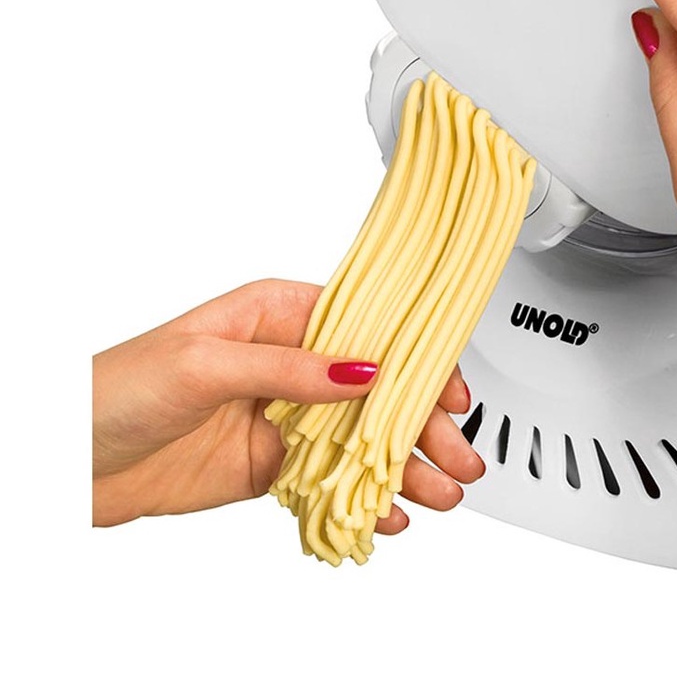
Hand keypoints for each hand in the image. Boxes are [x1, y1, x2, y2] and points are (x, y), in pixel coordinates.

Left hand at [93, 279, 483, 530]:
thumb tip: (363, 369)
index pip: (368, 328)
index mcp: (280, 314)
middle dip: (421, 424)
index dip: (415, 359)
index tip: (450, 391)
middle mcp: (290, 360)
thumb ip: (289, 369)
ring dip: (402, 465)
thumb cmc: (120, 388)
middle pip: (375, 389)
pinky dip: (361, 496)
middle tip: (459, 456)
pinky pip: (330, 478)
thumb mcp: (206, 364)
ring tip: (442, 493)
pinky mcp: (271, 462)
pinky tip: (387, 514)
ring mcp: (283, 414)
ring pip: (360, 436)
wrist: (65, 460)